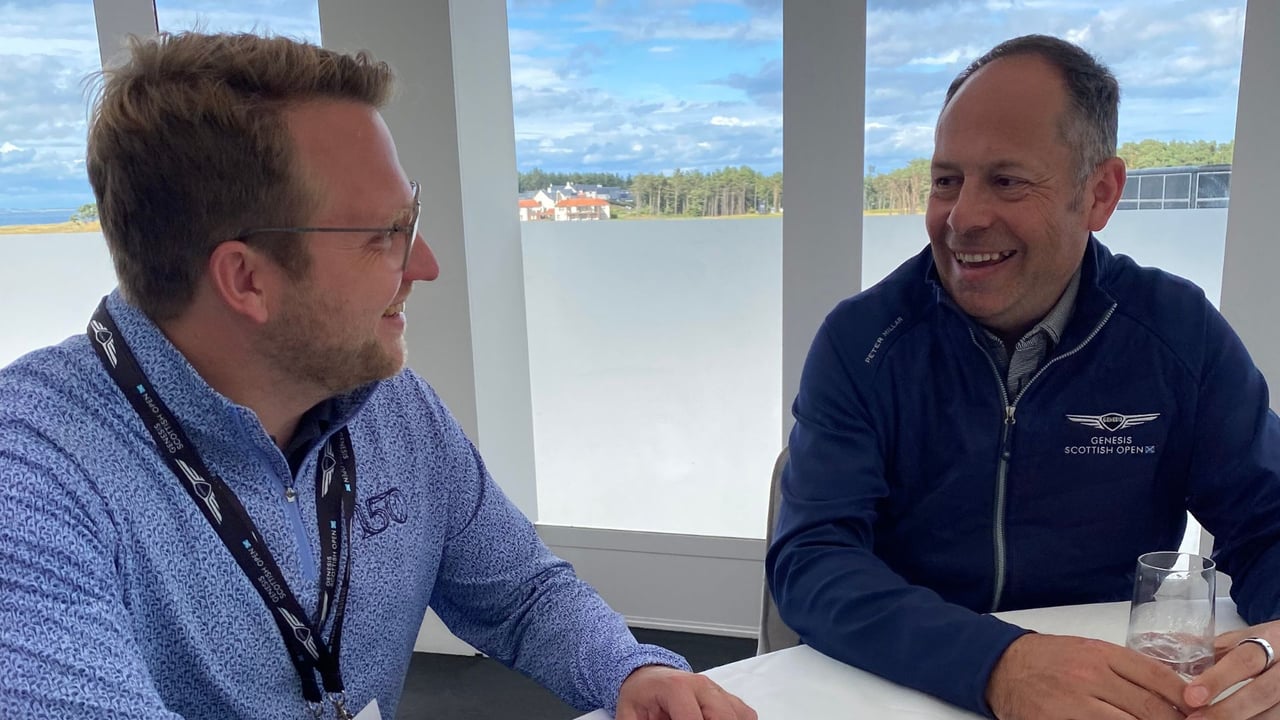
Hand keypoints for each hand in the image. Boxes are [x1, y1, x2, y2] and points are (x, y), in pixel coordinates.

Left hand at [615, 665, 755, 719]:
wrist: (646, 676)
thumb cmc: (640, 695)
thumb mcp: (629, 715)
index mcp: (676, 687)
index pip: (693, 719)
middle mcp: (701, 686)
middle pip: (723, 716)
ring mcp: (716, 690)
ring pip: (738, 715)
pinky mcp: (725, 697)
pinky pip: (744, 713)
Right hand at [986, 633, 1191, 719]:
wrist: (1002, 667)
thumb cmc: (1048, 659)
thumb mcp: (1088, 650)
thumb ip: (1123, 667)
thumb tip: (1169, 690)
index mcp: (1101, 653)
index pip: (1156, 674)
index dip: (1183, 695)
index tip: (1198, 708)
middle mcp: (1091, 676)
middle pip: (1148, 707)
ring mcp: (1076, 702)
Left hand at [1182, 620, 1279, 718]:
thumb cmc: (1265, 645)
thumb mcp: (1241, 639)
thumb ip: (1210, 649)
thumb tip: (1167, 652)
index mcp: (1270, 640)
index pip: (1243, 661)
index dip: (1217, 679)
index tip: (1192, 696)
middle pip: (1261, 692)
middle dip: (1228, 709)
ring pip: (1272, 713)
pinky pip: (1275, 719)